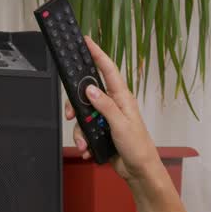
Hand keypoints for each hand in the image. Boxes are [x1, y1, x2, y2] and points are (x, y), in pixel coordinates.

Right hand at [65, 37, 162, 182]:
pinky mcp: (102, 130)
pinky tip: (88, 149)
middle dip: (76, 105)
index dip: (97, 54)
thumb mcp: (121, 125)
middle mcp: (113, 104)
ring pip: (83, 114)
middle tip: (71, 115)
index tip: (87, 41)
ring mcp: (107, 117)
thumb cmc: (138, 147)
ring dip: (80, 131)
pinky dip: (83, 140)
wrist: (139, 170)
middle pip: (87, 93)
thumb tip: (91, 88)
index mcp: (122, 97)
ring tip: (85, 144)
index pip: (108, 70)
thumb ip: (105, 106)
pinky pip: (85, 130)